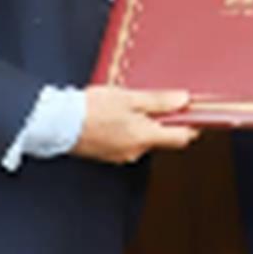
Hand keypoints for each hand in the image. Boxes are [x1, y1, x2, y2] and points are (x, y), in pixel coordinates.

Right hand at [73, 86, 198, 164]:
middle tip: (162, 101)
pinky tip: (119, 115)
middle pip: (163, 138)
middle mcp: (136, 151)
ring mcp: (121, 155)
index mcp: (144, 137)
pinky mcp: (108, 154)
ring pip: (144, 139)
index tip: (195, 113)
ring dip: (146, 124)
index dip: (192, 125)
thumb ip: (159, 101)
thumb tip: (183, 101)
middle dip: (166, 122)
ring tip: (134, 105)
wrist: (57, 123)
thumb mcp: (130, 98)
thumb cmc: (91, 108)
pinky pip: (128, 142)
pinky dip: (130, 130)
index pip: (181, 138)